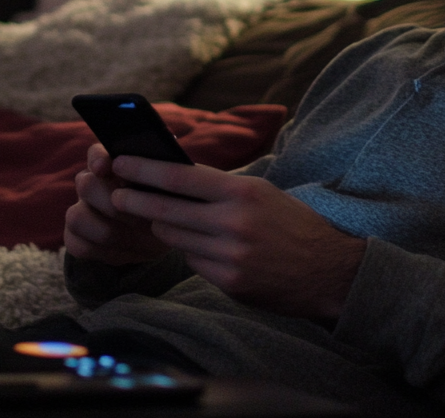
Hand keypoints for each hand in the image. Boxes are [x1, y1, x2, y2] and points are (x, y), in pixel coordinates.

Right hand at [64, 144, 172, 265]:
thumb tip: (168, 152)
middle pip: (85, 185)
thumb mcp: (170, 188)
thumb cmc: (164, 204)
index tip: (107, 167)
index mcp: (113, 165)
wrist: (160, 236)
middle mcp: (91, 183)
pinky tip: (127, 251)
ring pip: (76, 217)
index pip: (96, 153)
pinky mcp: (76, 238)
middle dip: (114, 204)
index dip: (98, 159)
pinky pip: (77, 245)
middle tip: (143, 217)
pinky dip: (103, 251)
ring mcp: (81, 210)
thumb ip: (163, 171)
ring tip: (137, 237)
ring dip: (109, 231)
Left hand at [107, 155, 367, 321]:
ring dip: (166, 228)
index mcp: (242, 192)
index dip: (144, 170)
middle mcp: (232, 223)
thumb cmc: (292, 224)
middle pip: (165, 210)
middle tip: (116, 196)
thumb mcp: (260, 192)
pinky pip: (192, 261)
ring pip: (174, 238)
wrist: (329, 271)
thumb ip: (219, 186)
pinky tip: (204, 247)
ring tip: (165, 220)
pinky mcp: (228, 281)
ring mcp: (229, 255)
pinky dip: (192, 252)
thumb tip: (173, 174)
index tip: (120, 163)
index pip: (179, 177)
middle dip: (135, 202)